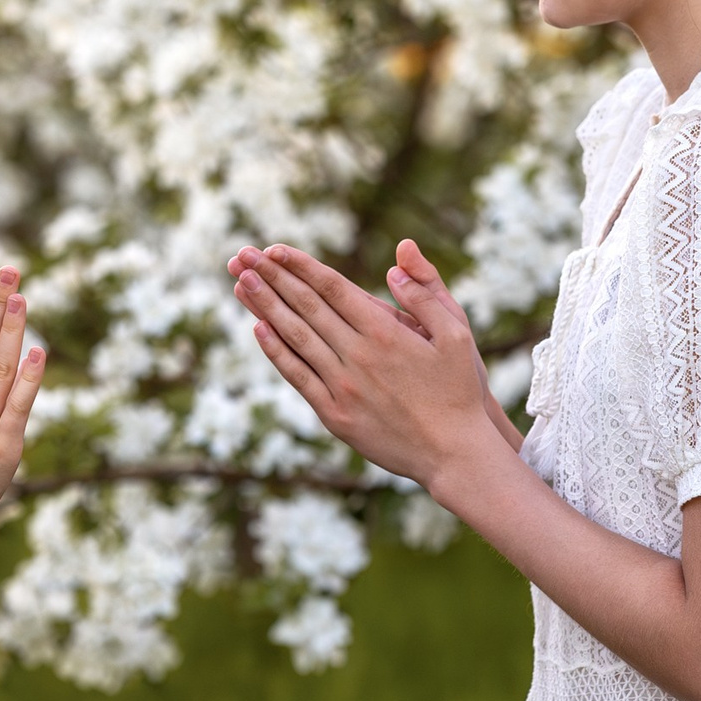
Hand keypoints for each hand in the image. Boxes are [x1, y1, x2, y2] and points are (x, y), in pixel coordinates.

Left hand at [227, 238, 498, 491]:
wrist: (453, 453)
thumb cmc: (459, 390)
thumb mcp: (457, 333)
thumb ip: (425, 294)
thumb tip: (395, 263)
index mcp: (386, 332)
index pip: (333, 288)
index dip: (301, 266)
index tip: (274, 248)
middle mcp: (358, 356)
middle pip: (306, 307)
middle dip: (272, 277)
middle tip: (244, 254)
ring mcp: (343, 387)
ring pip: (295, 338)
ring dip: (264, 307)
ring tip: (241, 282)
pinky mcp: (335, 416)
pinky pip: (298, 377)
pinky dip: (276, 352)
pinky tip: (258, 330)